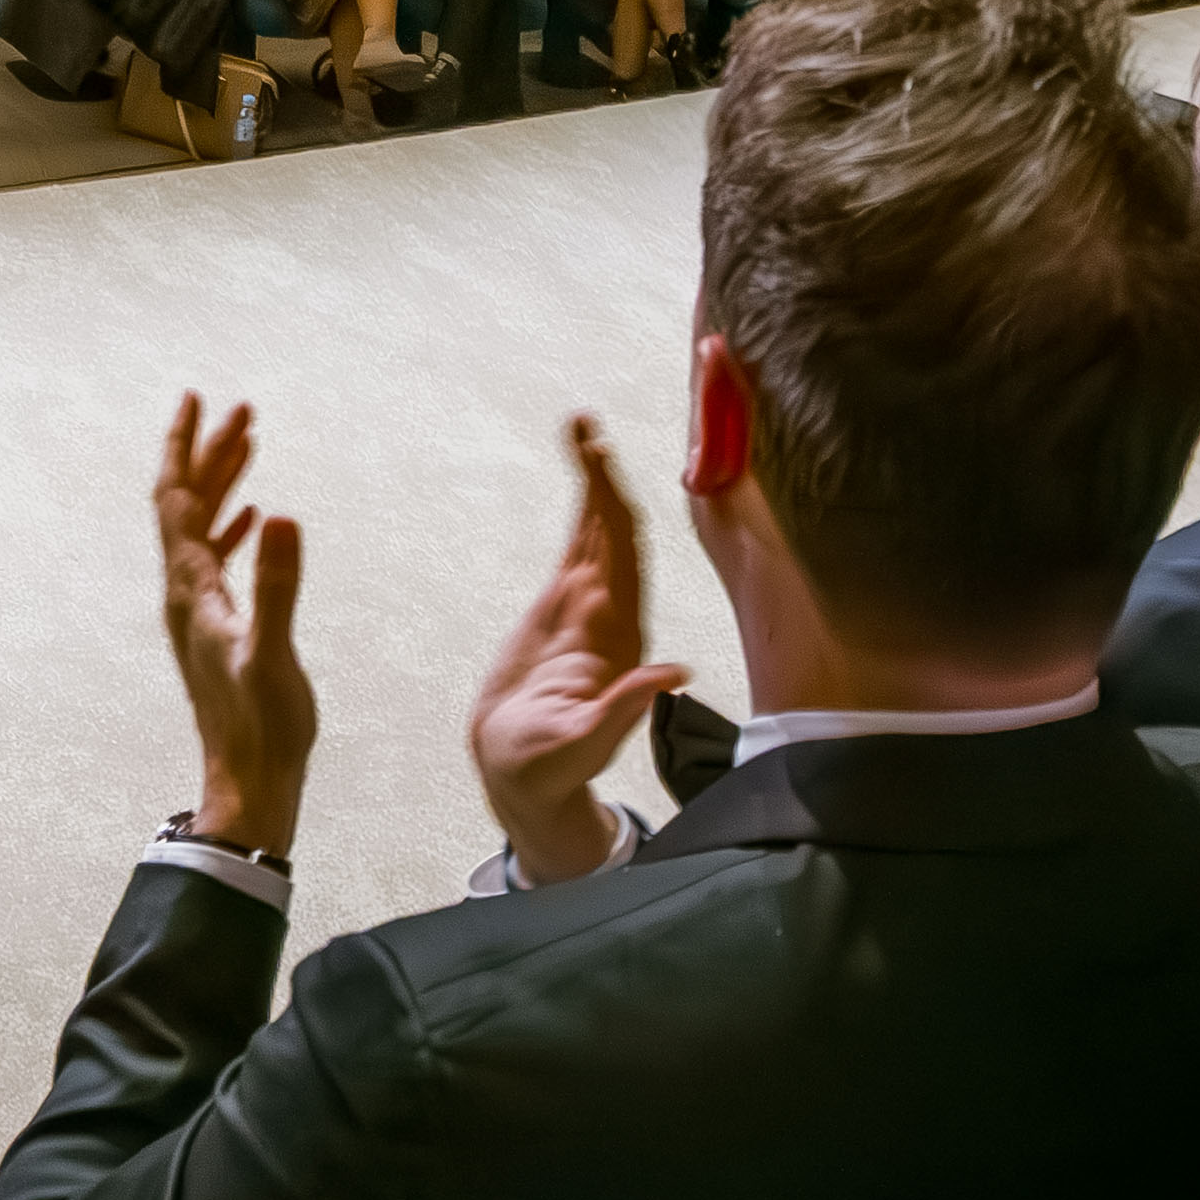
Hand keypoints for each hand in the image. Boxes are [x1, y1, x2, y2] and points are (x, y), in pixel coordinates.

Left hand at [154, 393, 314, 857]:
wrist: (251, 781)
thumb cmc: (264, 726)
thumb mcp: (274, 653)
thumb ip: (279, 585)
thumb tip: (281, 514)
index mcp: (190, 589)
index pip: (176, 498)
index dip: (185, 447)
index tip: (196, 399)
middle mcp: (184, 593)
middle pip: (187, 504)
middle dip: (211, 453)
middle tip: (242, 410)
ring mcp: (199, 611)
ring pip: (202, 528)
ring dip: (223, 483)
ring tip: (251, 443)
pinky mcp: (218, 628)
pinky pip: (217, 559)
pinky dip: (232, 526)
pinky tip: (255, 519)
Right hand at [469, 416, 687, 887]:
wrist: (524, 775)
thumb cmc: (551, 766)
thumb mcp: (587, 743)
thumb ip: (628, 708)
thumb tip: (674, 673)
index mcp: (616, 637)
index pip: (622, 555)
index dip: (613, 506)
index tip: (599, 459)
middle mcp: (610, 614)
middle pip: (615, 531)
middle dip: (603, 476)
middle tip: (584, 424)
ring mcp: (589, 609)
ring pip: (599, 533)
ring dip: (593, 482)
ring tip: (581, 431)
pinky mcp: (564, 612)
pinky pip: (578, 549)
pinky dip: (580, 510)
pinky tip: (580, 480)